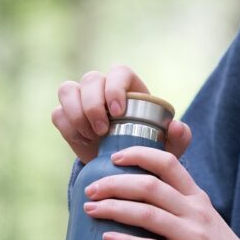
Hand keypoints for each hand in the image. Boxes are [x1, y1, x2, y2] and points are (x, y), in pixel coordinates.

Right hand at [51, 65, 190, 163]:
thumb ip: (180, 137)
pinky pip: (58, 114)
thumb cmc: (148, 149)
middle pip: (90, 79)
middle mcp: (102, 87)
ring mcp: (80, 100)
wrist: (123, 166)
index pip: (118, 72)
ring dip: (76, 113)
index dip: (115, 87)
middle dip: (93, 104)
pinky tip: (83, 142)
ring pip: (67, 90)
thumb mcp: (168, 148)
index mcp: (128, 86)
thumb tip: (176, 126)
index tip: (119, 112)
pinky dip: (68, 128)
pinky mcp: (65, 116)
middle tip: (103, 130)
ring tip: (91, 136)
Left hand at [82, 147, 239, 239]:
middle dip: (114, 184)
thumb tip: (139, 200)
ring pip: (146, 214)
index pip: (168, 162)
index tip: (114, 158)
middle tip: (91, 189)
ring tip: (90, 210)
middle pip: (149, 185)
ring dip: (113, 209)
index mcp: (197, 197)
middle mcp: (195, 211)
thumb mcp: (203, 219)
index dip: (138, 154)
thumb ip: (179, 206)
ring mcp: (193, 236)